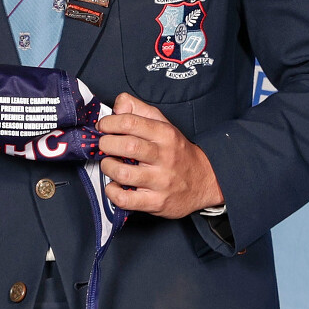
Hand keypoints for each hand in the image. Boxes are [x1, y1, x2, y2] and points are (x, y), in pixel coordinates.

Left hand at [99, 92, 223, 217]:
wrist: (206, 181)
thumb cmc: (177, 151)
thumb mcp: (163, 123)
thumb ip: (138, 109)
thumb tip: (117, 106)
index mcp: (164, 134)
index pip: (130, 122)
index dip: (109, 123)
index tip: (103, 127)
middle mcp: (164, 157)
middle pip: (126, 146)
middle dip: (106, 144)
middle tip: (104, 145)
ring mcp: (161, 182)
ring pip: (122, 173)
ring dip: (108, 167)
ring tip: (110, 164)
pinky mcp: (156, 202)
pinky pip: (125, 199)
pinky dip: (112, 192)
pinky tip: (114, 185)